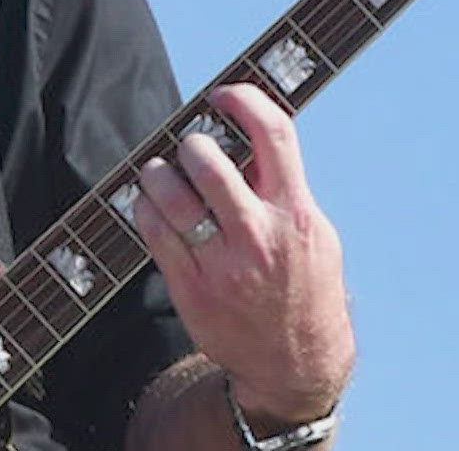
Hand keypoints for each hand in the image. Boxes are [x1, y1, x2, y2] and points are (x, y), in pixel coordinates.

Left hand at [131, 83, 353, 423]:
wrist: (295, 363)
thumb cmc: (304, 285)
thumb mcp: (314, 233)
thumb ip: (284, 187)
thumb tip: (242, 134)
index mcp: (296, 214)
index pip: (273, 136)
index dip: (244, 101)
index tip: (222, 96)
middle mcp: (259, 237)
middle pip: (207, 163)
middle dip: (190, 144)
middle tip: (188, 148)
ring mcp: (223, 267)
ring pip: (172, 197)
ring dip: (157, 173)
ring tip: (160, 172)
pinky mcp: (192, 290)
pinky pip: (153, 232)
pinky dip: (145, 208)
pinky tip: (150, 204)